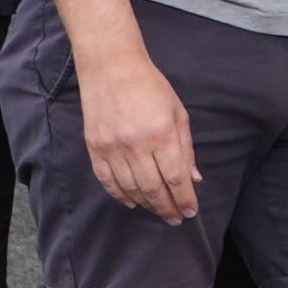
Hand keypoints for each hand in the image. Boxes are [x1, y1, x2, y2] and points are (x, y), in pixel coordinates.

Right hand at [78, 44, 202, 224]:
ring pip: (130, 188)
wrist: (111, 68)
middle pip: (153, 188)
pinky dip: (119, 195)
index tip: (190, 211)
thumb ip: (185, 148)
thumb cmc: (151, 87)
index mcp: (161, 134)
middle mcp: (135, 144)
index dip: (184, 198)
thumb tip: (194, 178)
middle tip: (175, 219)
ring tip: (158, 211)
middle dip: (167, 207)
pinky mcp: (94, 147)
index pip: (175, 177)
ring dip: (147, 204)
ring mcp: (111, 147)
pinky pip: (106, 180)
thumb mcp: (178, 114)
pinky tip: (132, 202)